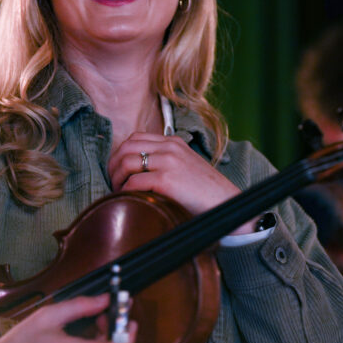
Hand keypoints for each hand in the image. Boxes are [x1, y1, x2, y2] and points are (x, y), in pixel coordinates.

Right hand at [0, 294, 136, 342]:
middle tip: (109, 313)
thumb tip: (105, 300)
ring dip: (109, 338)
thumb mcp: (49, 316)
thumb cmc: (23, 342)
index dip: (128, 337)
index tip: (129, 320)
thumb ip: (80, 306)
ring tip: (97, 319)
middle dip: (118, 332)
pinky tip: (90, 332)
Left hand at [108, 133, 255, 233]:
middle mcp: (169, 148)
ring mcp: (168, 162)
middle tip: (113, 182)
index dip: (120, 154)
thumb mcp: (187, 166)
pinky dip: (126, 192)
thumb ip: (166, 162)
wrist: (229, 205)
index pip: (134, 138)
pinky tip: (128, 200)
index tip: (118, 171)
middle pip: (125, 148)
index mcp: (174, 142)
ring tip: (119, 192)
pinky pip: (134, 182)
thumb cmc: (207, 192)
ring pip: (126, 163)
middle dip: (113, 165)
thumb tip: (140, 171)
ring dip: (117, 179)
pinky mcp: (166, 180)